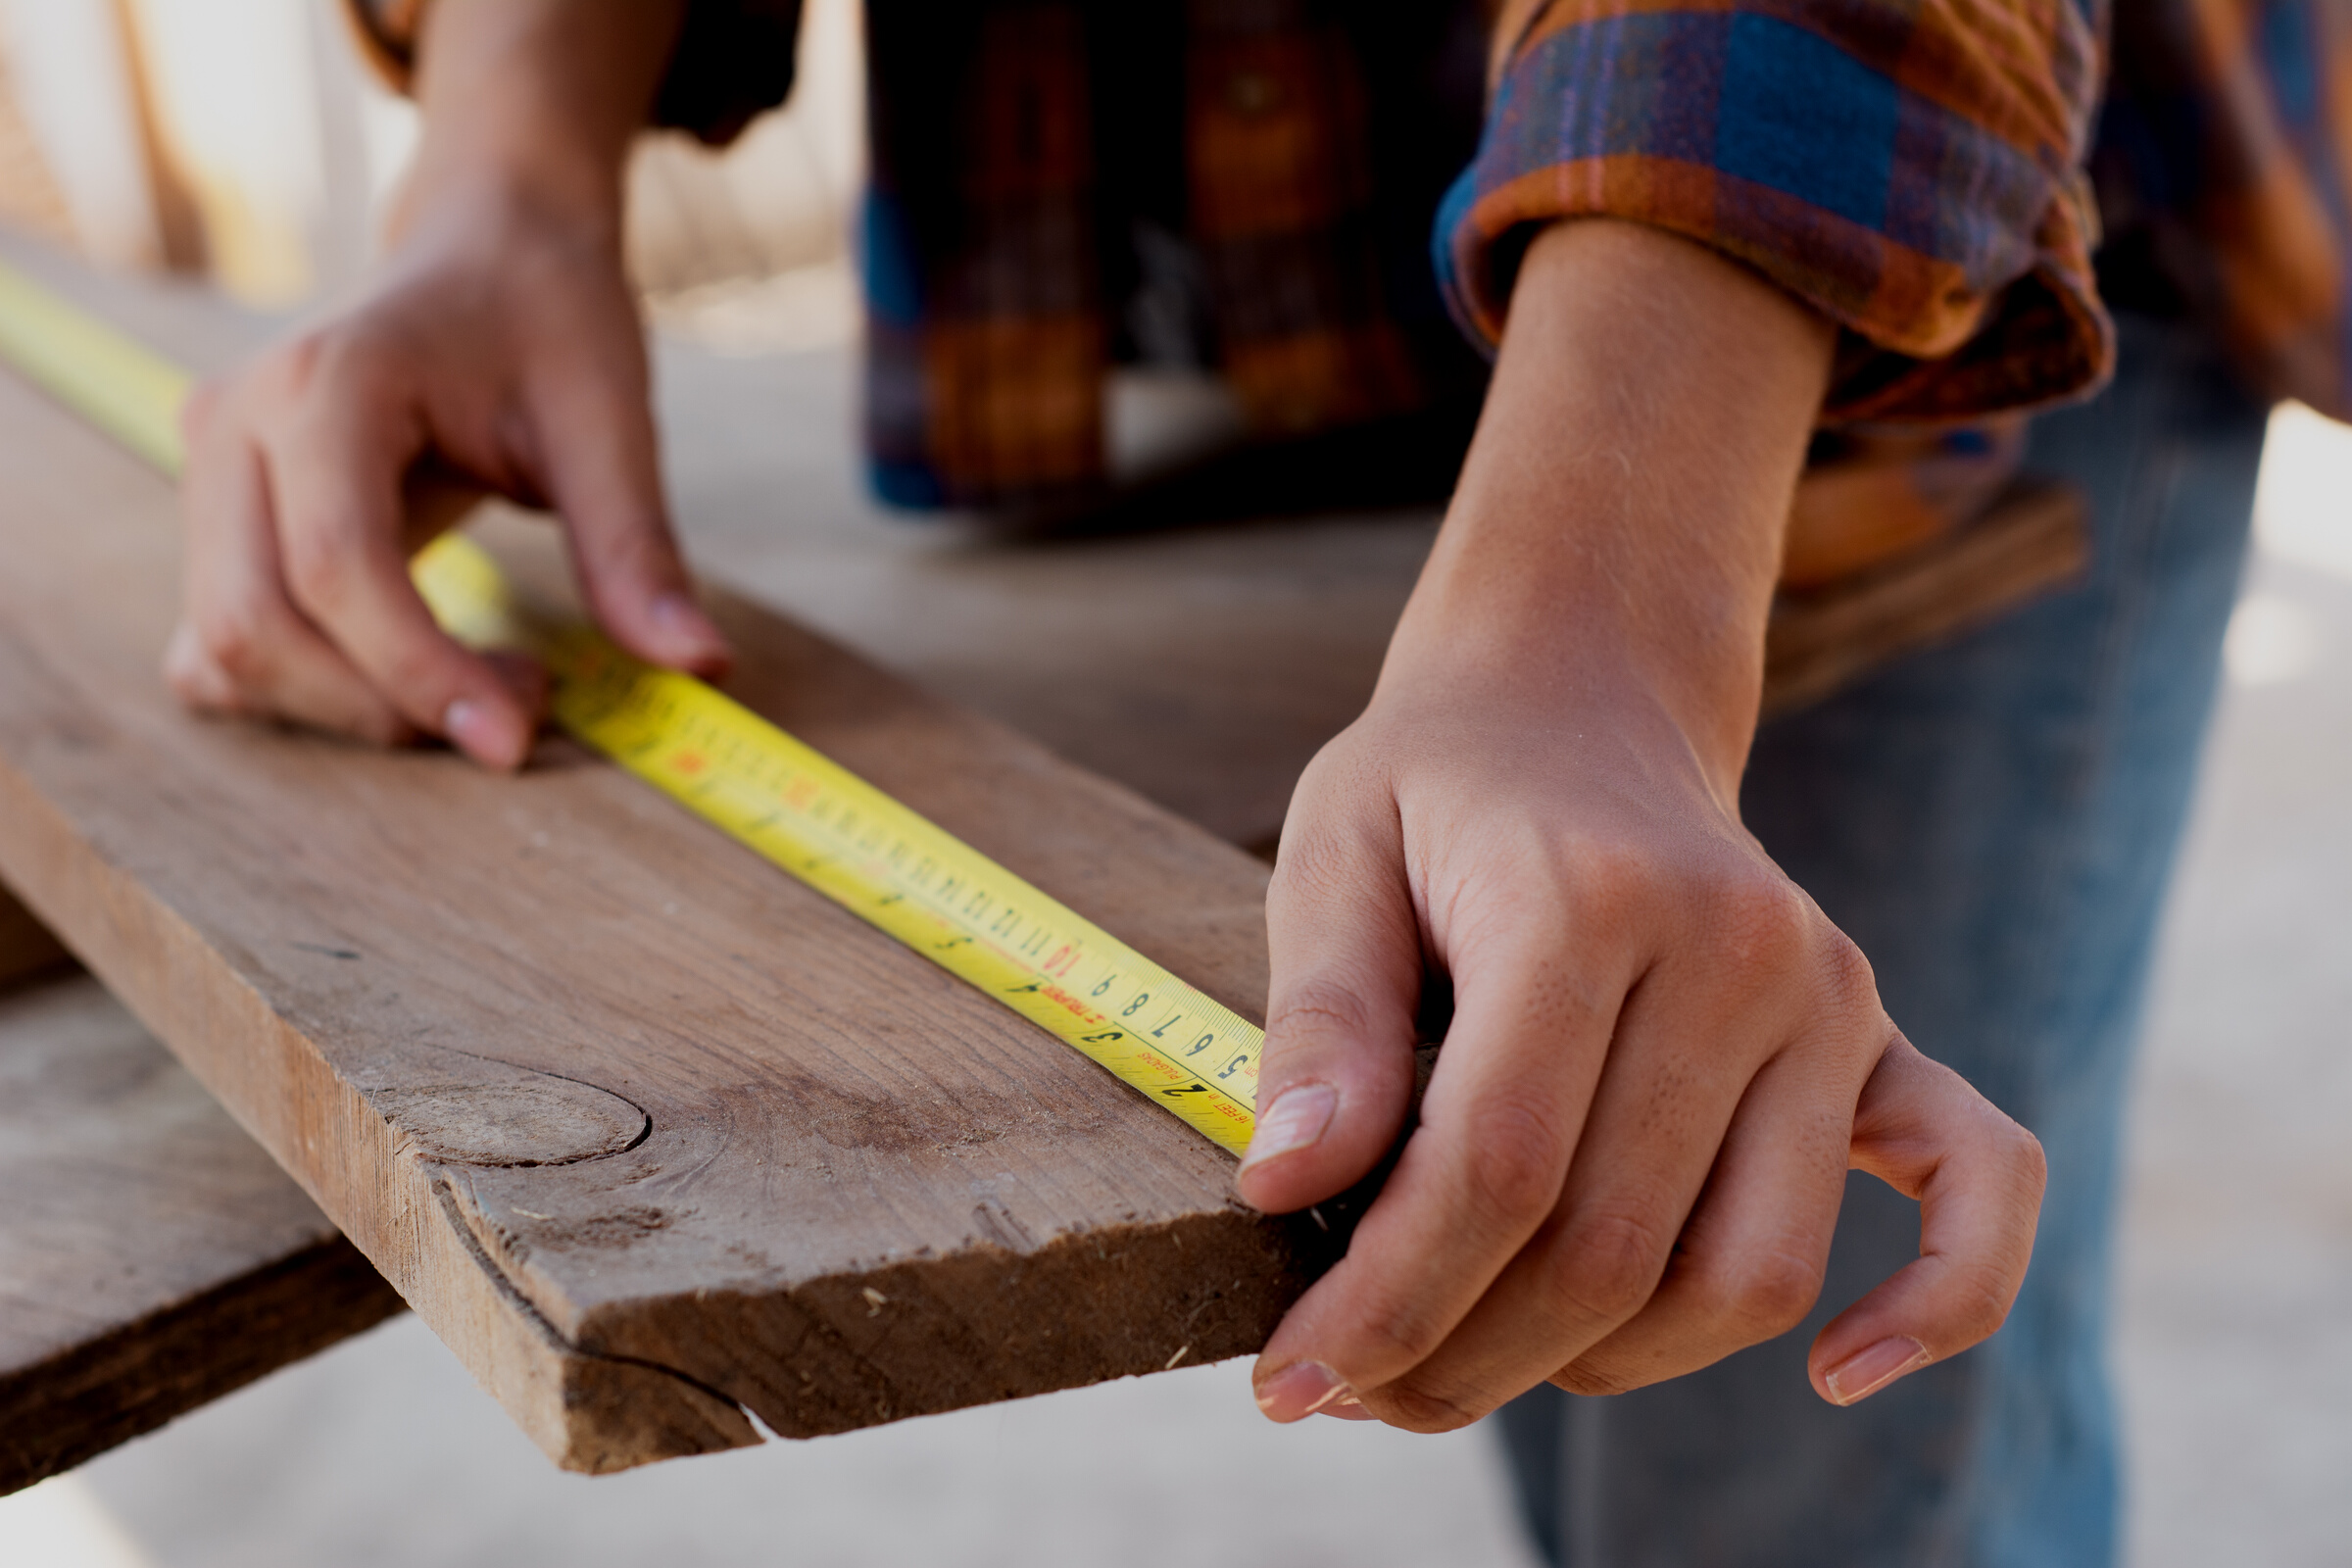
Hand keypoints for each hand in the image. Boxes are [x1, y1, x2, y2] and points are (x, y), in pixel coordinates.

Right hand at [164, 0, 720, 768]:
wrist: (488, 244)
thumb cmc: (548, 316)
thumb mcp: (610, 422)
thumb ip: (639, 551)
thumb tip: (700, 667)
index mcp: (329, 381)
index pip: (336, 563)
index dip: (418, 671)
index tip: (516, 739)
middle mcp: (238, 422)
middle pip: (255, 623)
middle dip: (384, 704)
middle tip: (522, 704)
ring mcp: (209, 468)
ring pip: (224, 648)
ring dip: (351, 708)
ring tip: (485, 678)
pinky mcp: (217, 514)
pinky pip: (220, 643)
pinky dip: (308, 689)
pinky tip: (414, 669)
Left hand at [1237, 221, 2044, 1426]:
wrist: (1579, 700)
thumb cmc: (1435, 795)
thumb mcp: (1330, 859)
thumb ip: (1319, 1022)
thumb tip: (1286, 1190)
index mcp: (1587, 895)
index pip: (1497, 1166)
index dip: (1387, 1301)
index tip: (1291, 1377)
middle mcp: (1739, 949)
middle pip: (1609, 1247)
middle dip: (1460, 1357)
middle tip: (1353, 1390)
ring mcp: (1829, 997)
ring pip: (1747, 1276)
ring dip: (1601, 1369)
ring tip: (1466, 1366)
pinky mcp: (1880, 1037)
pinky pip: (1975, 1184)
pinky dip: (1938, 1301)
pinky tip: (1841, 1378)